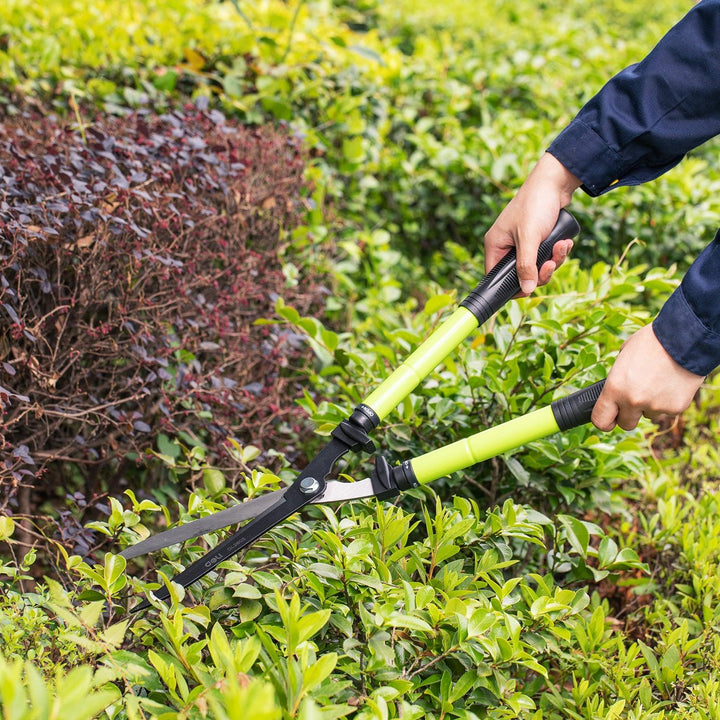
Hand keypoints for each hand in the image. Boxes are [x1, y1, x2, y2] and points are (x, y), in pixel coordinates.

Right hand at [485, 153, 581, 293]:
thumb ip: (527, 265)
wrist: (556, 181)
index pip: (496, 276)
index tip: (529, 288)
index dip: (511, 286)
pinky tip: (565, 242)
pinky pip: (546, 255)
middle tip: (551, 264)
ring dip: (553, 260)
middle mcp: (507, 245)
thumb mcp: (530, 237)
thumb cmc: (536, 204)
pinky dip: (557, 252)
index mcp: (496, 245)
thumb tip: (527, 289)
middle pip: (521, 274)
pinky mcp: (538, 238)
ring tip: (563, 246)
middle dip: (541, 271)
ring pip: (537, 266)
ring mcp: (523, 242)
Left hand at [592, 324, 704, 430]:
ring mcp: (656, 406)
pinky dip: (667, 400)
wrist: (684, 338)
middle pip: (626, 424)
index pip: (600, 420)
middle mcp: (633, 401)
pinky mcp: (676, 408)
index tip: (609, 418)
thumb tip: (615, 390)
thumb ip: (618, 379)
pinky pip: (667, 410)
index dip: (604, 420)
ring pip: (648, 415)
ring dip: (650, 405)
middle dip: (628, 415)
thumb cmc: (650, 342)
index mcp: (614, 388)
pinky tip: (671, 382)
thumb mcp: (623, 356)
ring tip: (657, 381)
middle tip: (635, 399)